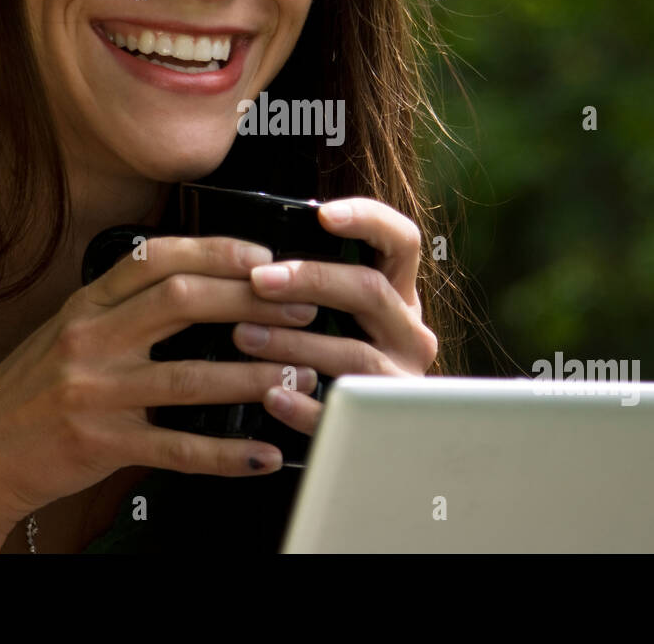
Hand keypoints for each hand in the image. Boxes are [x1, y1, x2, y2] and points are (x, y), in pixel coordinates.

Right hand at [0, 236, 319, 545]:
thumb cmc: (31, 390)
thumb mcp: (67, 331)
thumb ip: (121, 307)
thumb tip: (195, 281)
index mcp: (86, 306)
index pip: (155, 258)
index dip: (215, 250)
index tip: (263, 254)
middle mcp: (90, 341)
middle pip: (183, 302)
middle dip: (252, 300)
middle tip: (301, 306)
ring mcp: (96, 394)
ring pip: (191, 378)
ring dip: (255, 376)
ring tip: (302, 376)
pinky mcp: (103, 445)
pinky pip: (177, 449)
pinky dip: (227, 454)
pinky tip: (264, 454)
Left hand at [234, 197, 437, 435]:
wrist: (360, 439)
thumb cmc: (328, 362)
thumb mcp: (338, 318)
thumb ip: (315, 286)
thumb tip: (254, 253)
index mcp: (398, 297)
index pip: (402, 241)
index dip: (368, 220)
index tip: (323, 214)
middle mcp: (410, 333)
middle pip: (370, 291)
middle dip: (311, 279)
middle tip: (258, 280)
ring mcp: (401, 380)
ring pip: (355, 352)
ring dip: (295, 342)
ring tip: (244, 335)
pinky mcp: (384, 425)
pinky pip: (344, 412)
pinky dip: (305, 405)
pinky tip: (271, 396)